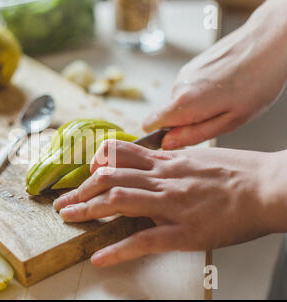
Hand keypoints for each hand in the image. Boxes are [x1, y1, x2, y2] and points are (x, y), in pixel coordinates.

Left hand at [53, 140, 286, 266]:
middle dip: (81, 190)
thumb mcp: (201, 157)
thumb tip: (158, 163)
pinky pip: (143, 240)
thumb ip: (175, 162)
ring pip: (118, 201)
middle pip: (110, 178)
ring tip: (67, 218)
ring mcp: (171, 204)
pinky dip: (117, 250)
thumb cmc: (241, 172)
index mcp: (168, 162)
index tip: (87, 173)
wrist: (270, 186)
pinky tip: (99, 257)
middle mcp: (163, 178)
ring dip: (87, 210)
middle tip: (64, 202)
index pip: (121, 155)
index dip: (97, 163)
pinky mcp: (183, 232)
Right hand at [143, 0, 286, 149]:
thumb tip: (168, 143)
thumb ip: (195, 134)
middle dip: (188, 121)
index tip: (180, 136)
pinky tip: (225, 85)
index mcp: (185, 103)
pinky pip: (190, 88)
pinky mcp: (192, 65)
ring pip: (181, 101)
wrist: (268, 42)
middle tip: (219, 116)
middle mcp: (178, 86)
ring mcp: (184, 73)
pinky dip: (203, 91)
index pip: (149, 123)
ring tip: (226, 99)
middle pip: (169, 115)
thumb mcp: (231, 121)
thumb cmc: (258, 82)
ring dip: (198, 106)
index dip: (160, 134)